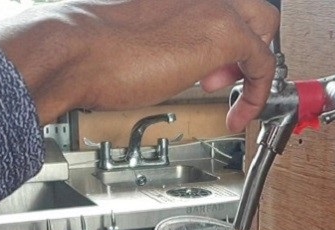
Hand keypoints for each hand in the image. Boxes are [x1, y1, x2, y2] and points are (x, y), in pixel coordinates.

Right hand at [0, 0, 278, 130]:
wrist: (71, 51)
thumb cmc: (87, 48)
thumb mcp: (132, 34)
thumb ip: (162, 36)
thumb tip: (168, 55)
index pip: (219, 6)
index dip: (222, 38)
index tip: (212, 67)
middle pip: (253, 10)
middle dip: (246, 45)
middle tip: (224, 74)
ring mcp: (213, 5)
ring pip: (264, 28)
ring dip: (252, 66)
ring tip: (227, 94)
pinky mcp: (222, 33)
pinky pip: (264, 63)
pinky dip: (257, 93)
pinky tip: (238, 114)